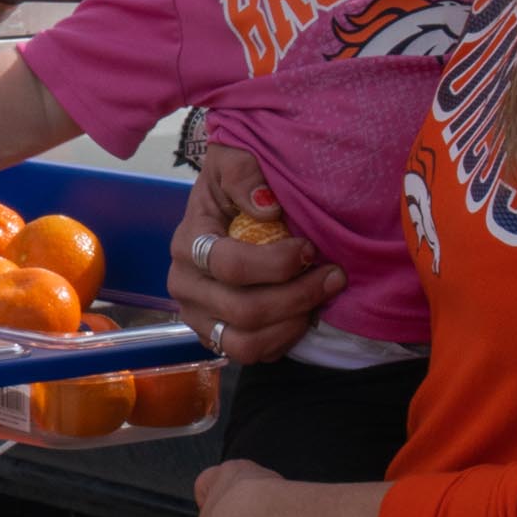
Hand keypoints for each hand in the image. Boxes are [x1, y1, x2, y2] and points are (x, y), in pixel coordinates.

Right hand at [167, 143, 341, 363]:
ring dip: (292, 324)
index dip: (277, 264)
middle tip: (332, 276)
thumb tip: (267, 208)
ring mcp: (197, 315)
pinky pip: (251, 355)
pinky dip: (283, 339)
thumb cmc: (234, 187)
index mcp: (187, 243)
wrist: (222, 210)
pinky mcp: (213, 336)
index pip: (229, 266)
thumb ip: (244, 174)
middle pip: (243, 311)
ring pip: (245, 344)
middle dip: (298, 296)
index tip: (309, 248)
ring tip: (318, 299)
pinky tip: (302, 312)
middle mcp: (184, 285)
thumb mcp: (233, 161)